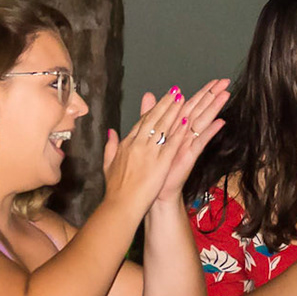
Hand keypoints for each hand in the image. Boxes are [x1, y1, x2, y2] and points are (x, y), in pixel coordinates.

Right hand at [102, 89, 191, 213]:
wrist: (120, 205)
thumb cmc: (116, 188)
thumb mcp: (108, 163)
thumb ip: (110, 145)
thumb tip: (111, 132)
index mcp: (127, 143)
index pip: (142, 122)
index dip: (153, 108)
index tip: (162, 97)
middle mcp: (138, 144)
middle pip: (154, 119)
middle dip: (166, 104)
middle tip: (176, 90)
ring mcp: (149, 152)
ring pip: (163, 127)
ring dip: (174, 112)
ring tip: (183, 98)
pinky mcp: (160, 163)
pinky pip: (172, 144)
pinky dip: (179, 132)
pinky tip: (188, 122)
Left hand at [147, 80, 231, 204]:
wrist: (154, 190)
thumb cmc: (154, 166)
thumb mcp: (149, 134)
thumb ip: (150, 113)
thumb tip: (149, 94)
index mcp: (176, 128)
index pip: (191, 105)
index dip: (202, 92)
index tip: (213, 81)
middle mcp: (185, 134)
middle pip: (201, 110)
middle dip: (212, 95)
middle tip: (225, 82)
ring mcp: (189, 144)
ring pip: (203, 122)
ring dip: (215, 108)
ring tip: (226, 95)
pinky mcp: (189, 155)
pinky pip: (200, 141)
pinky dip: (210, 131)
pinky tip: (220, 122)